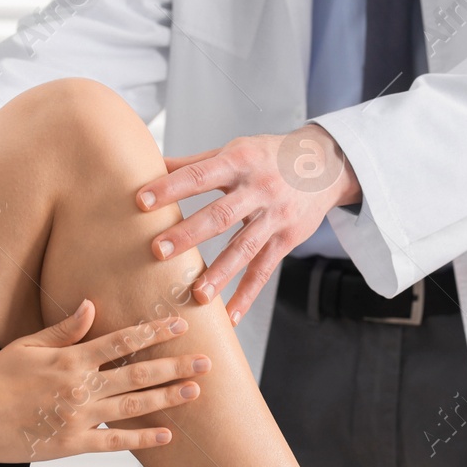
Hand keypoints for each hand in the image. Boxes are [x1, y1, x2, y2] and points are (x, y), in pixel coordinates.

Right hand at [0, 300, 209, 462]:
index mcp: (70, 359)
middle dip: (175, 366)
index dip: (155, 331)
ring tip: (194, 392)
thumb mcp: (26, 346)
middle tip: (206, 362)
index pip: (122, 341)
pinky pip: (116, 442)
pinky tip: (167, 436)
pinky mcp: (73, 444)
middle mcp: (81, 387)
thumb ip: (63, 330)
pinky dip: (143, 440)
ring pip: (134, 406)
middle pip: (138, 373)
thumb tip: (90, 305)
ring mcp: (79, 417)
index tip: (181, 323)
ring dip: (167, 398)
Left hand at [136, 124, 361, 321]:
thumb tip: (150, 164)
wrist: (325, 165)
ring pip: (244, 248)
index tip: (141, 201)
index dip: (172, 187)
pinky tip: (230, 315)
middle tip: (158, 251)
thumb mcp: (236, 151)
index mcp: (240, 161)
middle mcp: (259, 189)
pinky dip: (247, 294)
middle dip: (189, 234)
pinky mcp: (287, 240)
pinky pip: (264, 270)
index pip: (200, 175)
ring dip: (220, 273)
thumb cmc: (270, 157)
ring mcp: (275, 217)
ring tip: (196, 294)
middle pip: (220, 215)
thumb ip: (195, 163)